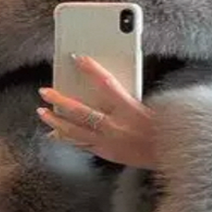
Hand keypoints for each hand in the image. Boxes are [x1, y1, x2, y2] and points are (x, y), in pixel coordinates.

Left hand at [36, 55, 155, 169]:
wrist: (169, 153)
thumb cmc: (162, 126)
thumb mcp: (147, 105)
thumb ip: (125, 95)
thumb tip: (104, 85)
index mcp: (129, 109)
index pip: (106, 84)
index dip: (91, 70)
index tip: (78, 59)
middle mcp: (115, 126)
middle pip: (81, 112)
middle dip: (60, 101)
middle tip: (44, 92)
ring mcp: (108, 142)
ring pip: (75, 132)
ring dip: (56, 122)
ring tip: (43, 113)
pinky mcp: (106, 153)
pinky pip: (81, 145)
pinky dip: (67, 138)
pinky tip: (55, 134)